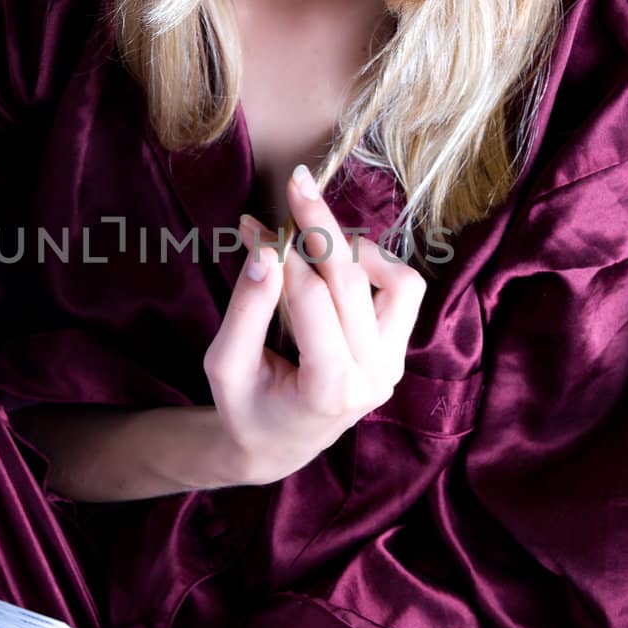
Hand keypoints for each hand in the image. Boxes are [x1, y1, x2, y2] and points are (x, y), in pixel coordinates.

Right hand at [203, 165, 425, 486]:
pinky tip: (336, 262)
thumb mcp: (225, 365)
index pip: (311, 302)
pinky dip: (374, 265)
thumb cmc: (245, 406)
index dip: (282, 254)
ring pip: (398, 282)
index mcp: (328, 389)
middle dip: (322, 226)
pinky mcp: (398, 349)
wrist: (278, 444)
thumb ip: (246, 310)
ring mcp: (393, 364)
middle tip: (295, 183)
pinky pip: (402, 290)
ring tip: (317, 239)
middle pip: (356, 282)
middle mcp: (373, 377)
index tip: (253, 224)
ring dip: (358, 249)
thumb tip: (265, 250)